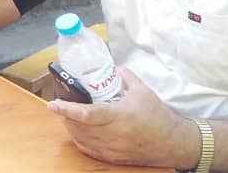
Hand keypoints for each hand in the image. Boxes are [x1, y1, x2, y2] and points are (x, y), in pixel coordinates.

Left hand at [47, 68, 197, 168]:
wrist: (175, 143)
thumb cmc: (159, 116)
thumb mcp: (143, 92)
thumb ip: (126, 77)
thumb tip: (113, 67)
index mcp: (119, 116)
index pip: (86, 114)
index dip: (67, 109)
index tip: (53, 103)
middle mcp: (113, 135)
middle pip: (78, 127)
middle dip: (64, 117)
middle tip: (59, 106)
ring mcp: (112, 149)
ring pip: (81, 140)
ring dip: (70, 128)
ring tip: (66, 117)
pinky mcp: (114, 158)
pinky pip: (89, 151)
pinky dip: (80, 141)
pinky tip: (78, 132)